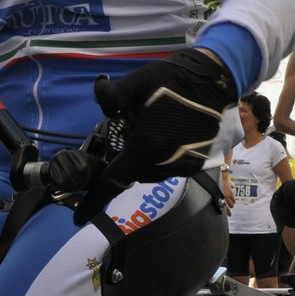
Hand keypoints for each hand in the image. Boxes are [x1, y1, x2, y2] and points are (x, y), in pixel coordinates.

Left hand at [73, 47, 236, 225]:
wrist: (215, 79)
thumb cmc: (173, 79)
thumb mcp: (137, 82)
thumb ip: (113, 95)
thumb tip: (99, 92)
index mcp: (147, 147)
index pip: (113, 180)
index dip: (94, 199)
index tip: (79, 216)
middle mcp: (166, 163)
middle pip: (132, 173)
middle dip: (126, 159)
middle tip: (131, 131)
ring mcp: (184, 166)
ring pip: (150, 172)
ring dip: (145, 158)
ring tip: (152, 129)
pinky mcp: (196, 163)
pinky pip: (169, 169)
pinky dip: (162, 158)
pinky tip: (168, 134)